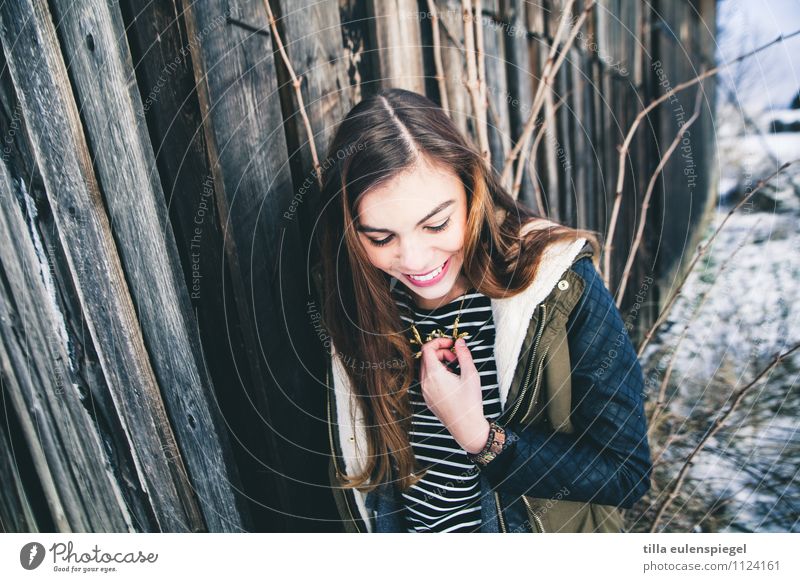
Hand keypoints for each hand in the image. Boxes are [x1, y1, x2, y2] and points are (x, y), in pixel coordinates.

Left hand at [418, 337, 490, 453]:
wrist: (466, 427)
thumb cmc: (469, 403)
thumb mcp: (470, 374)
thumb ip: (464, 354)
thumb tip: (459, 342)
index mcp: (434, 375)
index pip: (427, 348)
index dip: (439, 342)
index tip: (451, 344)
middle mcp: (425, 383)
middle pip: (426, 357)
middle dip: (441, 353)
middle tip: (456, 358)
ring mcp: (425, 392)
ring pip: (426, 369)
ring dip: (439, 363)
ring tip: (455, 371)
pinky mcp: (427, 398)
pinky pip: (427, 380)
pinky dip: (437, 374)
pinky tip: (451, 381)